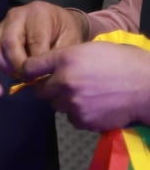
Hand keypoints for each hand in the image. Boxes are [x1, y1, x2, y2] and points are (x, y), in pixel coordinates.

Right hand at [0, 1, 89, 95]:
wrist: (60, 21)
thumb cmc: (67, 31)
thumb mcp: (71, 40)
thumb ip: (58, 56)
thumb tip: (44, 77)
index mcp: (38, 14)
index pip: (33, 40)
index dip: (37, 63)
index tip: (45, 79)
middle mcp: (16, 16)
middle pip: (8, 43)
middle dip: (18, 67)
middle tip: (31, 82)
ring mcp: (2, 25)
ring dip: (4, 69)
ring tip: (18, 82)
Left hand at [21, 40, 149, 131]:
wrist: (149, 86)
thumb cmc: (125, 62)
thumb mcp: (92, 49)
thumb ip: (68, 58)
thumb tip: (52, 67)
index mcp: (66, 58)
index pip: (30, 66)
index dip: (30, 71)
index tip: (33, 75)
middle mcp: (65, 81)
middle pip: (41, 90)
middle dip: (50, 89)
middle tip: (66, 87)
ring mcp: (73, 102)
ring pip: (56, 105)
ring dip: (65, 102)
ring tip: (86, 96)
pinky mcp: (84, 119)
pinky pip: (72, 119)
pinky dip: (79, 115)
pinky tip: (95, 107)